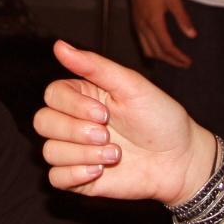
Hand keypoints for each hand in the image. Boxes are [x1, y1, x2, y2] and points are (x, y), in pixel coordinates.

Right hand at [35, 40, 215, 204]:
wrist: (181, 161)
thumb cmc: (160, 118)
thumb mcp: (131, 86)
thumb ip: (94, 66)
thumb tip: (59, 45)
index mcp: (83, 96)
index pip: (52, 95)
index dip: (72, 106)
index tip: (105, 113)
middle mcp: (74, 122)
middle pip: (43, 122)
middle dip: (75, 131)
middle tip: (107, 135)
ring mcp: (75, 151)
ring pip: (49, 151)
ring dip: (82, 154)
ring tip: (114, 156)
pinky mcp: (80, 178)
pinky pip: (55, 178)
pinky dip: (74, 175)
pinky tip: (100, 171)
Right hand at [126, 0, 195, 67]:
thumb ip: (183, 19)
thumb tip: (192, 35)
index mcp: (154, 21)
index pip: (166, 47)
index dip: (178, 57)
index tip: (188, 61)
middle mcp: (143, 26)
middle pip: (157, 52)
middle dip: (171, 60)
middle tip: (184, 64)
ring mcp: (137, 25)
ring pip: (147, 50)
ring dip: (160, 57)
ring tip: (173, 59)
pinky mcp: (135, 22)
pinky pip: (142, 43)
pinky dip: (152, 50)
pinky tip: (160, 48)